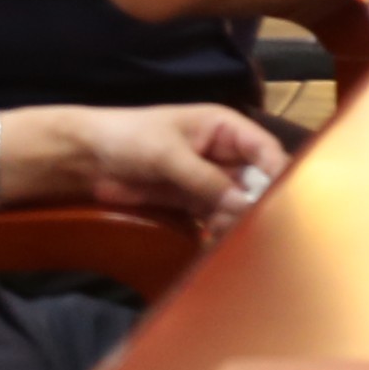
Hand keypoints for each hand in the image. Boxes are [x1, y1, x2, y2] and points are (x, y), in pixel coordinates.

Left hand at [34, 103, 288, 232]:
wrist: (86, 158)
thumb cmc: (129, 138)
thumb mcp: (169, 154)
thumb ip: (207, 180)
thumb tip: (245, 205)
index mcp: (225, 128)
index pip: (265, 149)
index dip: (277, 172)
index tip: (282, 200)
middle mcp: (224, 153)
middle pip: (257, 179)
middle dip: (258, 202)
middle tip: (256, 227)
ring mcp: (210, 179)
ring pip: (240, 202)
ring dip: (239, 220)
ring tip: (232, 237)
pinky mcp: (193, 202)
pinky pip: (218, 217)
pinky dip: (221, 230)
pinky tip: (218, 241)